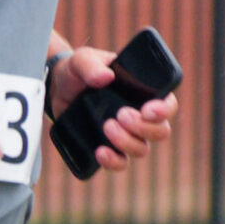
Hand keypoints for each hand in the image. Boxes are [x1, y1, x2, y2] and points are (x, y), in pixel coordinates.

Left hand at [49, 45, 177, 171]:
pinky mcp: (109, 148)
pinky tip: (100, 152)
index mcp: (142, 91)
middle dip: (143, 128)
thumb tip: (105, 77)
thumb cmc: (78, 72)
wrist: (56, 90)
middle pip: (161, 131)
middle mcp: (140, 116)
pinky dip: (113, 161)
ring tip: (106, 126)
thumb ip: (91, 64)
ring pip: (141, 149)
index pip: (167, 104)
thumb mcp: (82, 60)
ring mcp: (126, 134)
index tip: (147, 110)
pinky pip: (121, 163)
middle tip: (121, 115)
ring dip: (127, 142)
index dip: (164, 110)